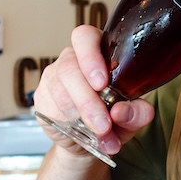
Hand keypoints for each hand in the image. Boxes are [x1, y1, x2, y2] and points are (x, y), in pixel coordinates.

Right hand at [33, 25, 152, 156]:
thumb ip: (137, 112)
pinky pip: (50, 106)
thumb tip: (121, 111)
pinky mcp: (42, 97)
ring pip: (60, 90)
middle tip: (104, 122)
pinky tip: (82, 132)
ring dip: (81, 115)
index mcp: (99, 51)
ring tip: (102, 133)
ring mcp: (54, 77)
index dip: (90, 56)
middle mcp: (73, 59)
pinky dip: (68, 123)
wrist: (90, 141)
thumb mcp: (133, 117)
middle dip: (87, 98)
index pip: (86, 37)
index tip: (102, 82)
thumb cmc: (114, 119)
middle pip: (69, 67)